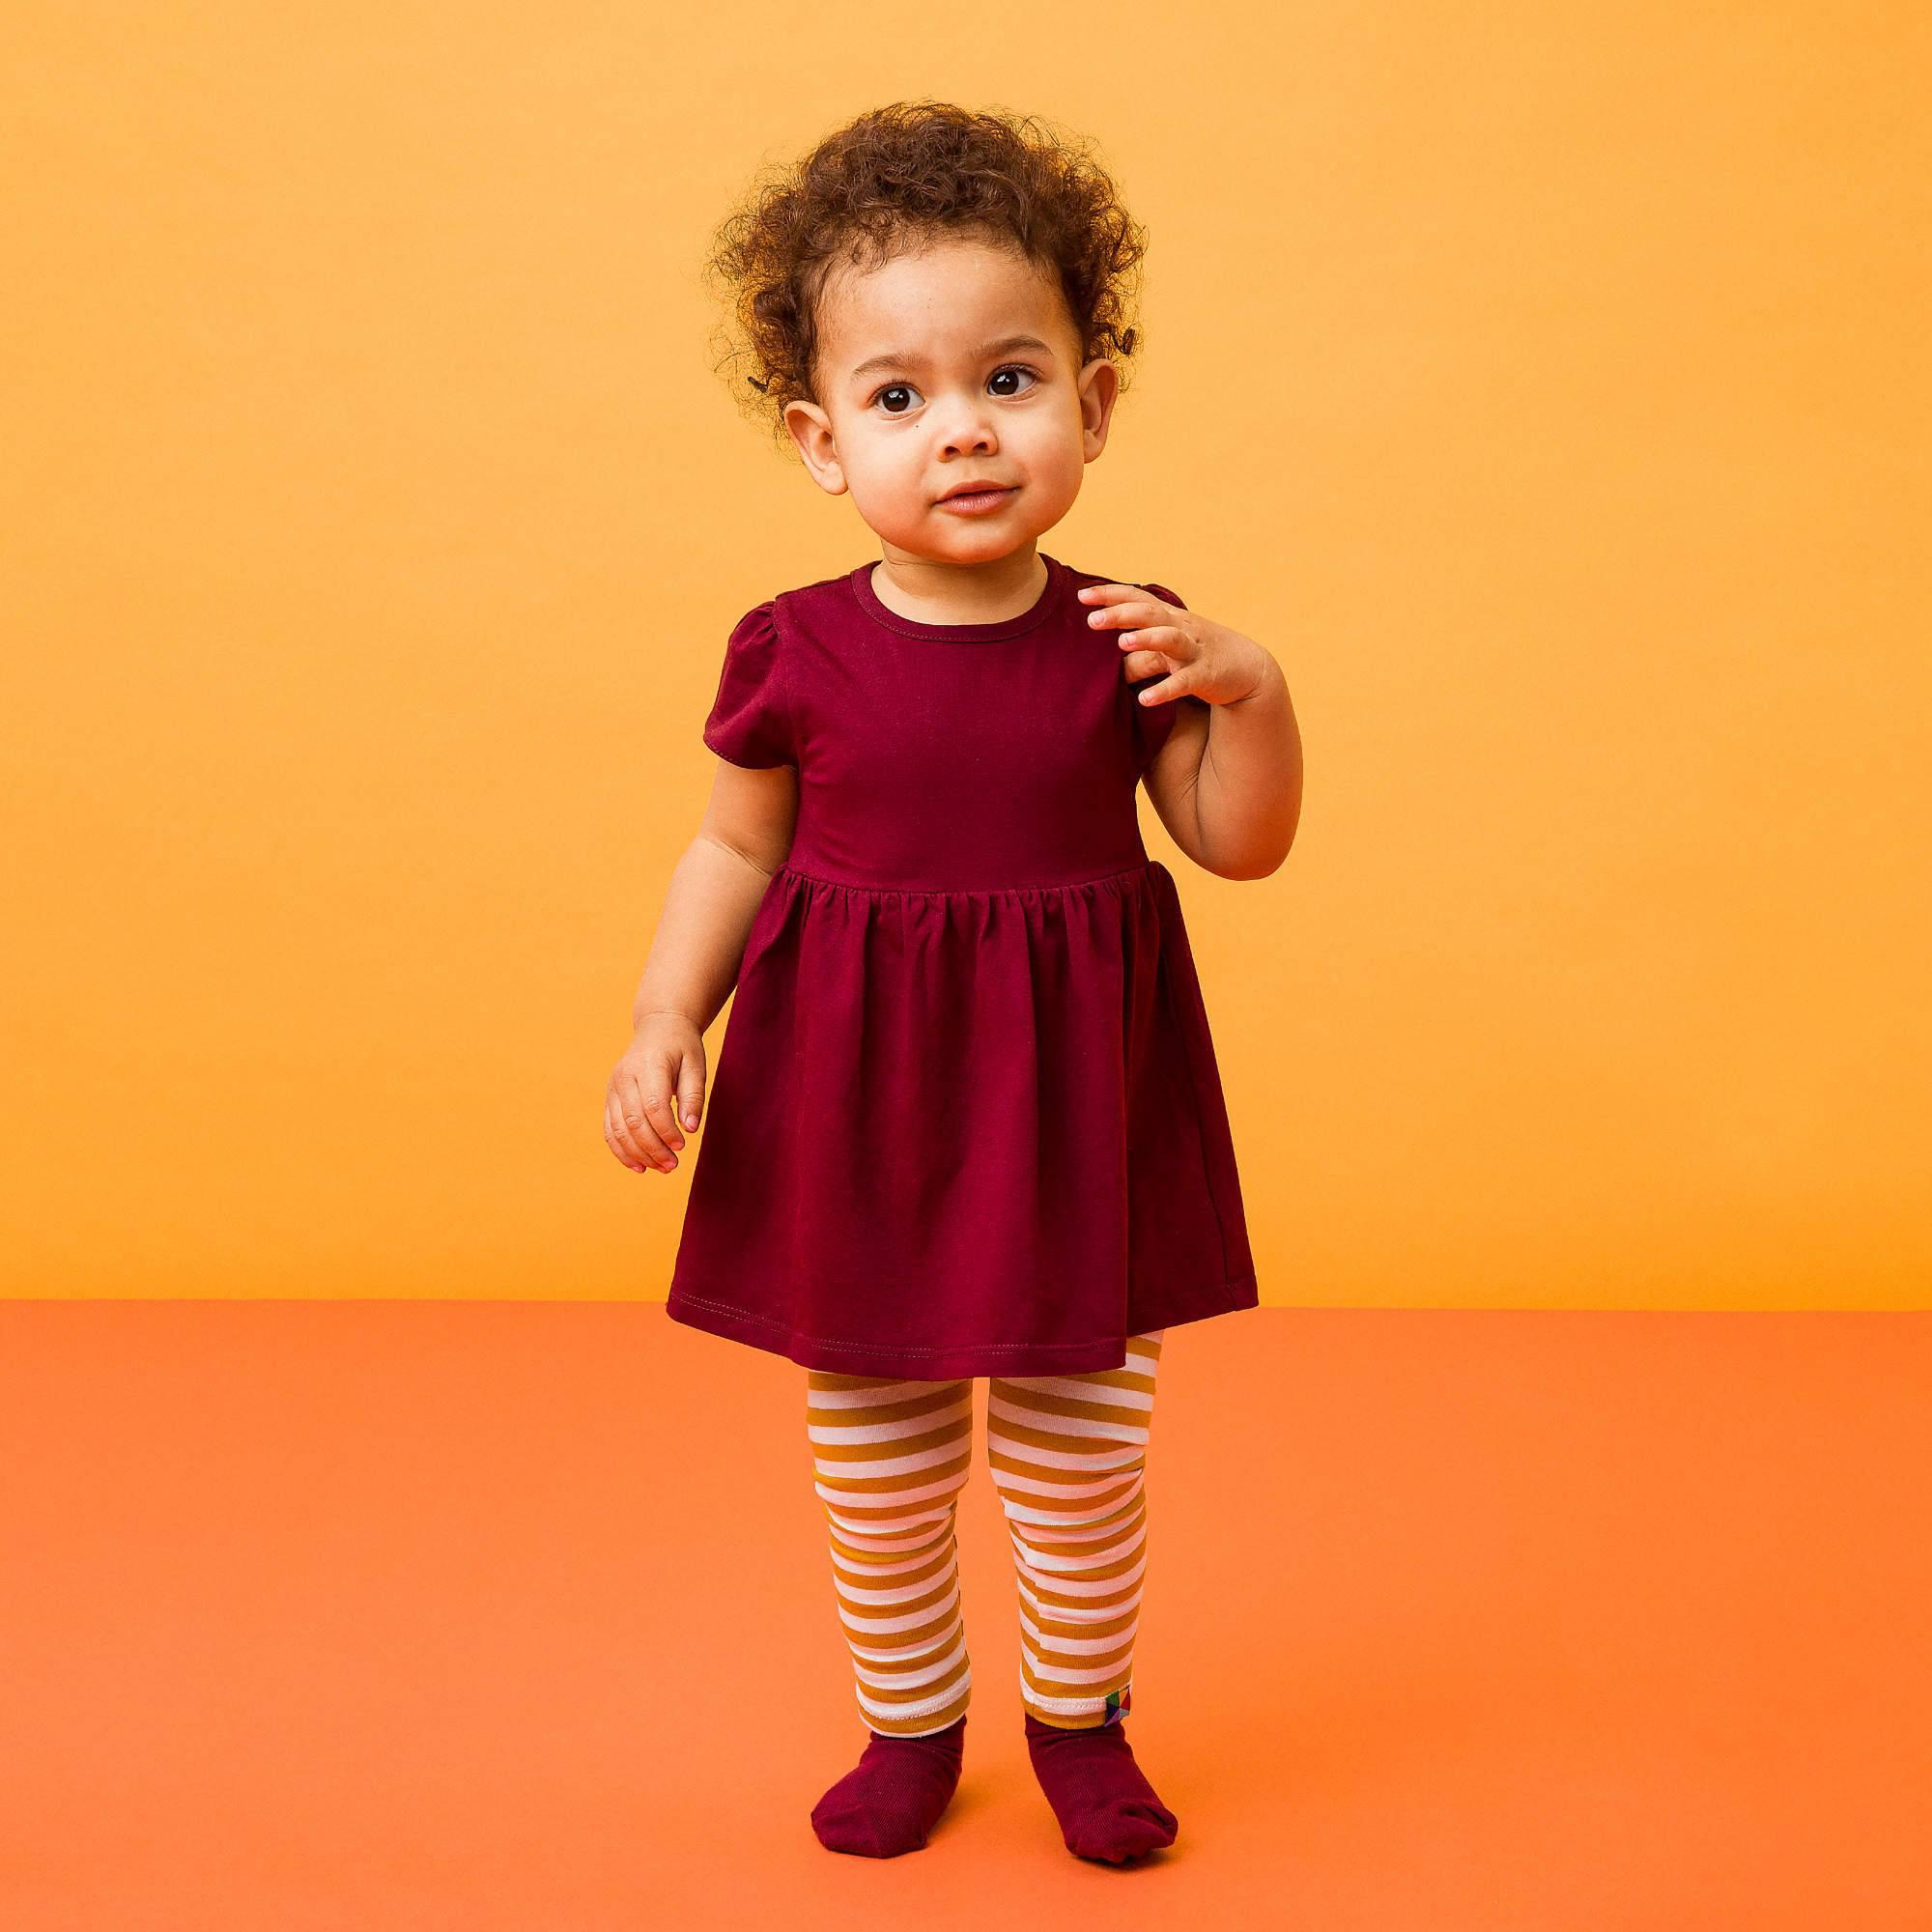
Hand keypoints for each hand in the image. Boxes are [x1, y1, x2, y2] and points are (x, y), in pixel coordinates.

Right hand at [605, 1012, 705, 1174]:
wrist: (658, 1028)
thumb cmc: (682, 1048)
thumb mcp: (696, 1066)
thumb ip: (694, 1097)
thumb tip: (691, 1129)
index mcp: (648, 1066)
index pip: (653, 1106)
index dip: (666, 1131)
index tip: (682, 1146)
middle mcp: (625, 1077)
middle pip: (634, 1121)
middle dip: (653, 1149)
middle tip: (673, 1166)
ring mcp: (613, 1088)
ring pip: (619, 1129)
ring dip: (638, 1154)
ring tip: (661, 1168)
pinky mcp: (610, 1098)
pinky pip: (610, 1129)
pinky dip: (621, 1150)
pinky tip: (639, 1166)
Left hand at [1076, 583, 1274, 709]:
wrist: (1246, 668)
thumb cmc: (1196, 655)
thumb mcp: (1167, 645)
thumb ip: (1138, 647)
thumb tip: (1103, 662)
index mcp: (1168, 617)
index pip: (1137, 598)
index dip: (1110, 595)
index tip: (1081, 596)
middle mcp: (1180, 628)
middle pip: (1150, 613)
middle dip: (1121, 614)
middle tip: (1092, 620)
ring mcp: (1193, 651)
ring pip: (1169, 639)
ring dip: (1146, 638)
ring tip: (1121, 642)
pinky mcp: (1205, 676)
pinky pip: (1183, 682)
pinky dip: (1165, 691)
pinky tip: (1145, 699)